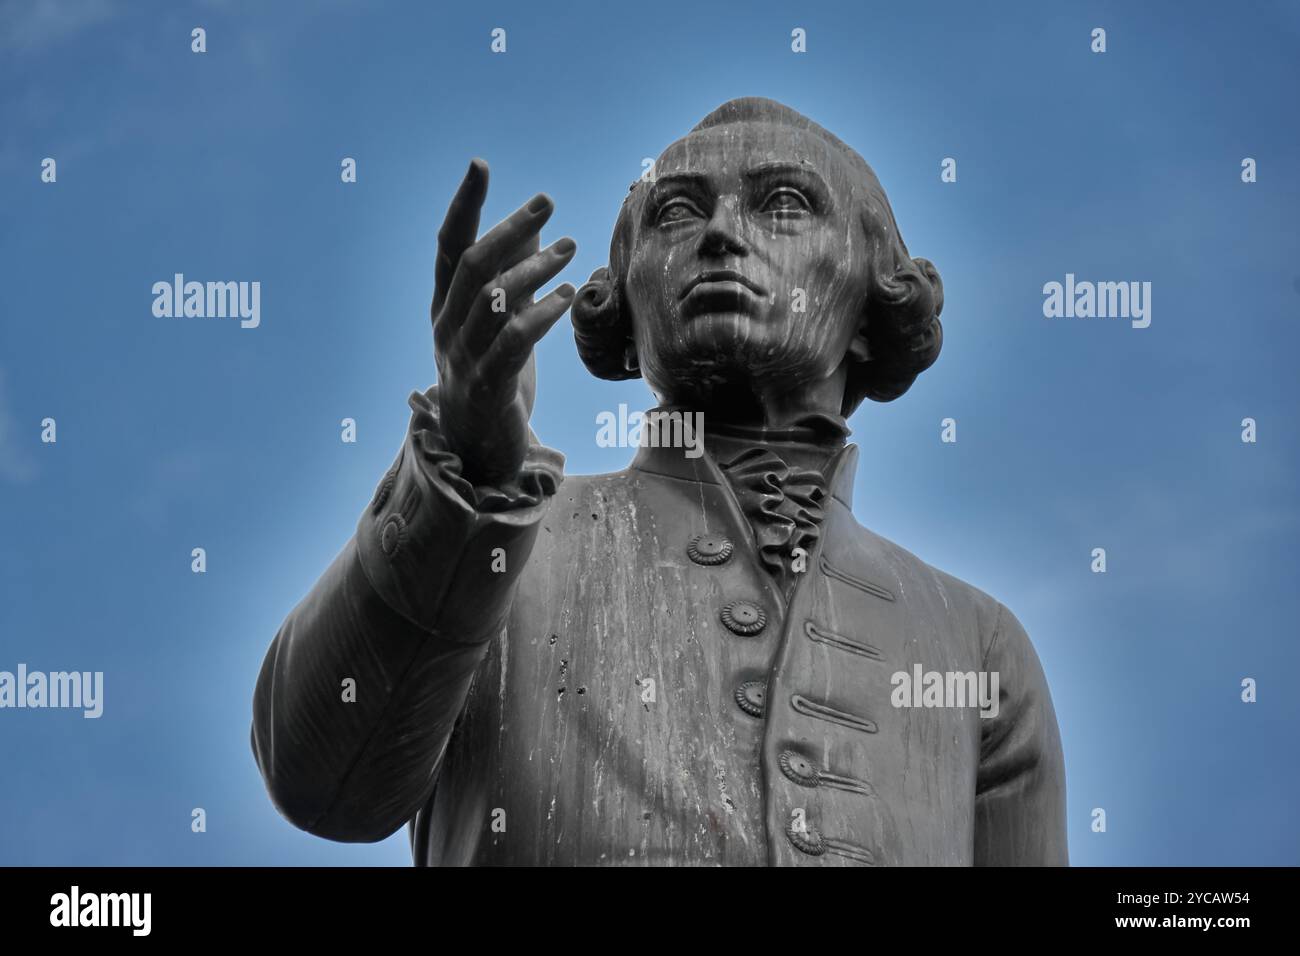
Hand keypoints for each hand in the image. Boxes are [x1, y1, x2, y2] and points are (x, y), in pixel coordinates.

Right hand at [431, 159, 576, 485]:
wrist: (480, 448)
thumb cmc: (493, 375)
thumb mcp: (500, 321)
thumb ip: (511, 274)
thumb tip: (533, 224)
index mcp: (446, 305)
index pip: (449, 245)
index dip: (464, 204)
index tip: (480, 164)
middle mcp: (447, 326)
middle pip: (472, 265)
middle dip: (509, 228)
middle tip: (547, 203)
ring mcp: (463, 357)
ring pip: (492, 299)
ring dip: (534, 268)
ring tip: (570, 249)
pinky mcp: (487, 385)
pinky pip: (512, 342)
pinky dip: (541, 314)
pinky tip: (568, 296)